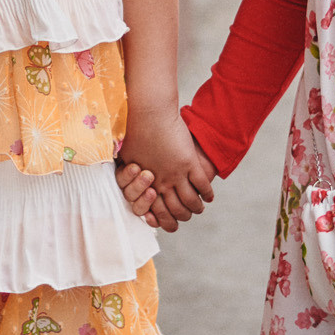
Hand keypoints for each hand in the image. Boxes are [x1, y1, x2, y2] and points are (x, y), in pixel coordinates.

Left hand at [118, 107, 215, 226]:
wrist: (148, 113)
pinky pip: (202, 184)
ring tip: (200, 207)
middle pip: (176, 211)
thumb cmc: (133, 132)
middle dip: (183, 217)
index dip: (165, 221)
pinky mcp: (188, 162)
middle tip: (188, 215)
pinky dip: (207, 193)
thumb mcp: (126, 156)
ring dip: (197, 207)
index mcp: (145, 184)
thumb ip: (128, 171)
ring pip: (191, 201)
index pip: (156, 213)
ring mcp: (176, 174)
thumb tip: (126, 178)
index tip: (170, 221)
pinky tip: (209, 196)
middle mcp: (160, 183)